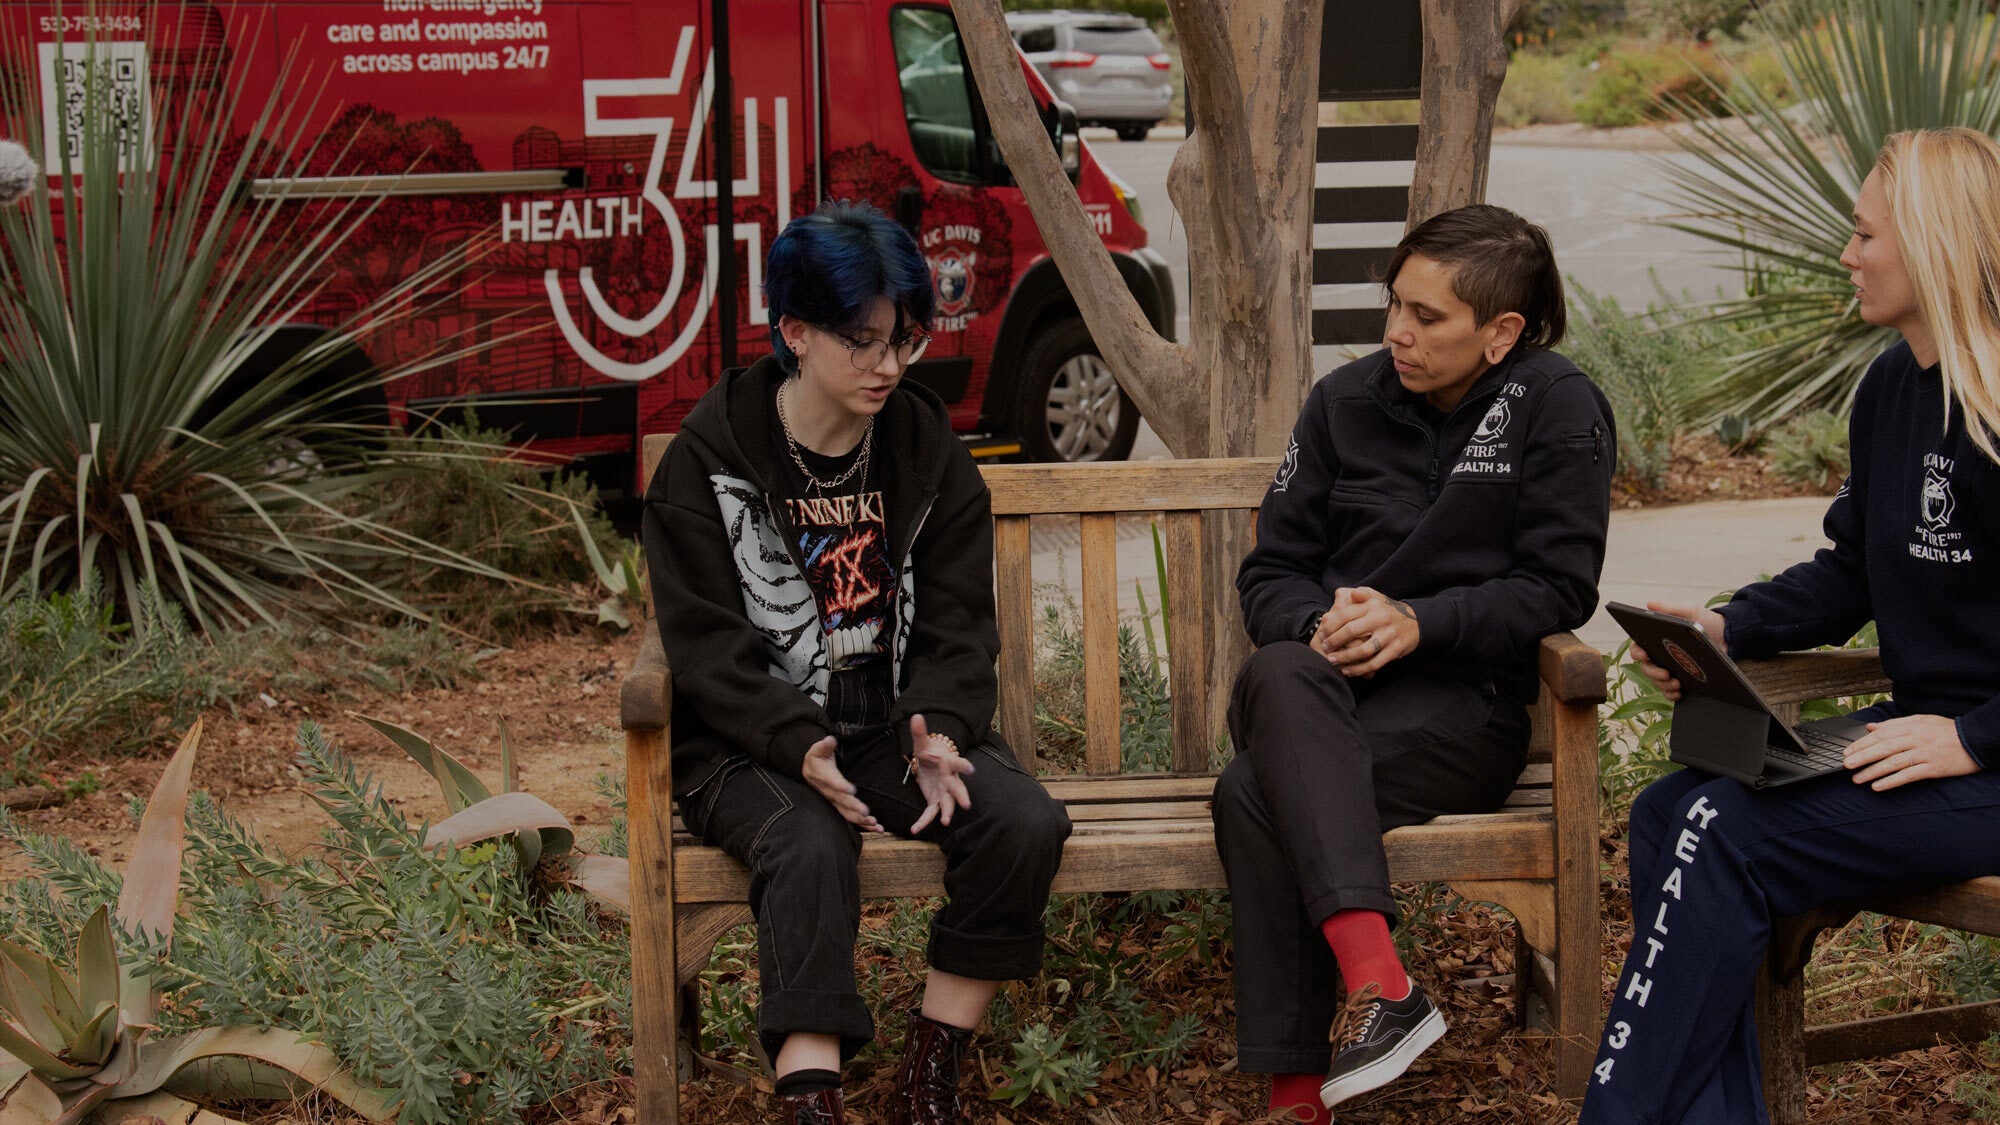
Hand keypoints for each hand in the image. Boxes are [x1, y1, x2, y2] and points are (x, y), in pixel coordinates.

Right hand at [801, 735, 881, 831]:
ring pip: (847, 813)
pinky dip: (864, 825)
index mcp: (825, 777)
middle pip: (842, 801)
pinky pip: (852, 818)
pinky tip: (877, 828)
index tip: (851, 789)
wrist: (809, 771)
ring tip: (874, 823)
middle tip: (865, 812)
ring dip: (860, 819)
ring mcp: (835, 802)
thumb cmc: (816, 759)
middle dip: (854, 807)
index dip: (841, 786)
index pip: (833, 782)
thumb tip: (830, 740)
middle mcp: (830, 792)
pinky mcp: (841, 807)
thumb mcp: (818, 749)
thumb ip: (825, 746)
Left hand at [907, 714, 974, 831]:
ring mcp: (944, 792)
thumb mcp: (922, 743)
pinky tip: (915, 829)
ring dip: (947, 813)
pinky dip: (924, 822)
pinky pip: (930, 813)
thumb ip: (920, 732)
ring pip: (948, 804)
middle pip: (958, 788)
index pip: (958, 764)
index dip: (964, 766)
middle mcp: (950, 779)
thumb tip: (916, 716)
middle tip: (967, 804)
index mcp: (949, 763)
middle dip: (961, 796)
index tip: (971, 769)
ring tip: (946, 822)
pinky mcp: (935, 801)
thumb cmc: (930, 752)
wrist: (932, 762)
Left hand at [1315, 586, 1418, 677]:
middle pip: (1351, 631)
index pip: (1345, 615)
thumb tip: (1350, 593)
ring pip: (1363, 650)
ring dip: (1345, 657)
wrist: (1416, 622)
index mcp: (1373, 605)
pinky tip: (1348, 670)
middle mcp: (1381, 619)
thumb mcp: (1376, 597)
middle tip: (1324, 648)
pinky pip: (1375, 663)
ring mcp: (1389, 635)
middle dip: (1334, 641)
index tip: (1321, 634)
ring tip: (1333, 661)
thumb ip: (1361, 593)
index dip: (1330, 626)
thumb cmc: (1387, 610)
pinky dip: (1359, 669)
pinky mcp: (1396, 649)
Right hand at [1627, 601, 1726, 701]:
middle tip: (1666, 674)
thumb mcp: (1689, 610)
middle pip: (1646, 668)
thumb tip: (1649, 604)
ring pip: (1656, 681)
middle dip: (1653, 673)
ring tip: (1677, 683)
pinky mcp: (1680, 680)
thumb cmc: (1704, 620)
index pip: (1637, 647)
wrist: (1726, 636)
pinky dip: (1671, 694)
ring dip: (1663, 685)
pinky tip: (1679, 693)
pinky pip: (1669, 691)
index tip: (1643, 656)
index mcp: (1655, 639)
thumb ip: (1669, 608)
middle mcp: (1659, 656)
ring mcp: (1669, 669)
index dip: (1636, 652)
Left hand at [1844, 714, 1977, 791]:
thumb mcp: (1921, 720)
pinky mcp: (1934, 768)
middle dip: (1862, 756)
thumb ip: (1895, 724)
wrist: (1976, 740)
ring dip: (1873, 771)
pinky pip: (1909, 775)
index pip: (1881, 734)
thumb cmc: (1946, 731)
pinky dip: (1892, 781)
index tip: (1848, 751)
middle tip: (1846, 765)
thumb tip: (1871, 727)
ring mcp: (1925, 754)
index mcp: (1912, 726)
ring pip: (1894, 762)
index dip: (1862, 743)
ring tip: (1858, 778)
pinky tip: (1878, 786)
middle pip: (1884, 748)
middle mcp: (1916, 739)